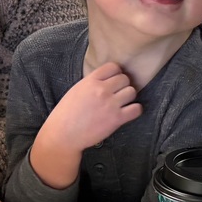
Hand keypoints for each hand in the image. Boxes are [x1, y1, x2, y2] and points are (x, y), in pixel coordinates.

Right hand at [27, 62, 141, 190]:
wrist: (64, 135)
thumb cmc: (66, 114)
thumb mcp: (76, 90)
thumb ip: (92, 82)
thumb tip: (107, 80)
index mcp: (90, 81)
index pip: (113, 66)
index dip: (115, 73)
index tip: (113, 81)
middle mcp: (102, 90)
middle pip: (125, 79)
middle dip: (122, 86)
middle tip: (117, 94)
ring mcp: (110, 104)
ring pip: (132, 92)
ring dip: (129, 97)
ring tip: (122, 103)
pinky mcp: (116, 119)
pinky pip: (136, 109)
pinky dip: (135, 110)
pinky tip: (127, 113)